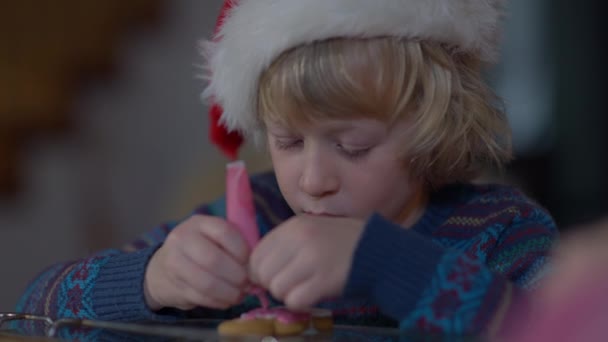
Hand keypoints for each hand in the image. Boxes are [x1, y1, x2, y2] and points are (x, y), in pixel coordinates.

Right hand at [144, 215, 249, 310]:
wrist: (161, 269)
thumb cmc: (200, 251)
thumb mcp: (213, 238)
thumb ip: (235, 243)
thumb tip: (258, 263)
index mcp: (198, 223)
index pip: (224, 232)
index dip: (242, 250)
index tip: (251, 262)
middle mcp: (182, 239)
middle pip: (214, 260)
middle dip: (237, 275)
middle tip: (248, 284)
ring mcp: (174, 263)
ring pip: (207, 282)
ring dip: (229, 292)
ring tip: (240, 294)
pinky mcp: (173, 286)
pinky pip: (201, 298)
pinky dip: (219, 302)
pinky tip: (227, 300)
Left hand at [250, 215, 364, 310]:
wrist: (377, 251)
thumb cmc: (341, 243)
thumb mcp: (310, 232)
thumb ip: (284, 246)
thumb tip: (256, 272)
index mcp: (293, 227)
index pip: (256, 255)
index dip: (259, 272)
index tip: (273, 277)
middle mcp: (300, 240)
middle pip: (263, 273)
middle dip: (272, 285)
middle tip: (290, 285)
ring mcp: (312, 259)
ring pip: (277, 288)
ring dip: (287, 294)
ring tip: (304, 288)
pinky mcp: (324, 280)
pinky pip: (295, 300)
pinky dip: (301, 303)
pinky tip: (313, 295)